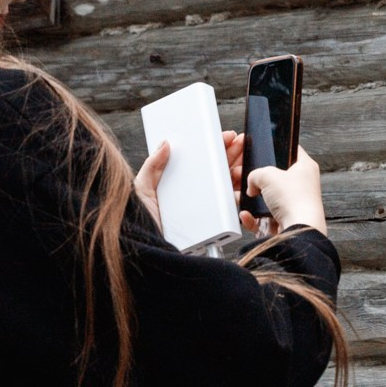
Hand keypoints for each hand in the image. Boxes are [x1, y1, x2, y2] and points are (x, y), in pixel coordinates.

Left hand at [134, 131, 257, 228]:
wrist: (149, 250)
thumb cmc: (141, 223)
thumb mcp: (142, 190)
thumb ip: (151, 167)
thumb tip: (164, 143)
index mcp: (179, 184)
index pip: (200, 161)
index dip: (214, 147)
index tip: (225, 136)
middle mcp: (194, 196)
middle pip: (217, 170)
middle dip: (231, 154)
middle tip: (240, 142)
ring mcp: (204, 210)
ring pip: (227, 187)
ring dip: (239, 172)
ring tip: (243, 160)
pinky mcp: (213, 224)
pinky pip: (230, 209)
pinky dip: (239, 197)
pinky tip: (243, 186)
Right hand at [243, 148, 326, 236]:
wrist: (300, 229)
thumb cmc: (294, 199)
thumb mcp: (268, 175)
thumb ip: (255, 174)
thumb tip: (252, 184)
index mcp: (305, 168)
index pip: (292, 151)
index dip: (277, 148)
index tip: (265, 150)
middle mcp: (303, 185)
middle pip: (276, 177)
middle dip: (259, 179)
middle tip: (247, 178)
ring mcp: (295, 204)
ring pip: (269, 199)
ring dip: (254, 200)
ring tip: (243, 198)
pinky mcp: (287, 220)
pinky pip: (265, 217)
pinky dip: (254, 218)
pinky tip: (247, 215)